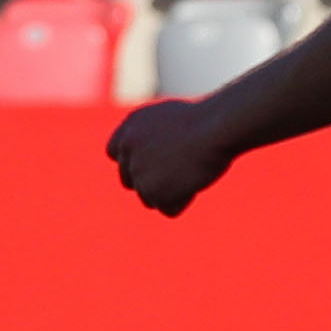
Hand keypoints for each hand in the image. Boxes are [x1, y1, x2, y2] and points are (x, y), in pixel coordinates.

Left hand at [109, 98, 233, 215]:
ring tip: (193, 173)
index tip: (152, 165)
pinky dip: (183, 201)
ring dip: (170, 193)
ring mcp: (138, 172)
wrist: (215, 127)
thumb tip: (155, 157)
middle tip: (180, 174)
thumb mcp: (172, 121)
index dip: (134, 162)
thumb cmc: (206, 121)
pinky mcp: (152, 191)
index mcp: (130, 128)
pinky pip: (169, 209)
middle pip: (131, 180)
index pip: (115, 153)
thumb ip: (155, 138)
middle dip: (152, 182)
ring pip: (149, 198)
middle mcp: (127, 150)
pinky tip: (195, 182)